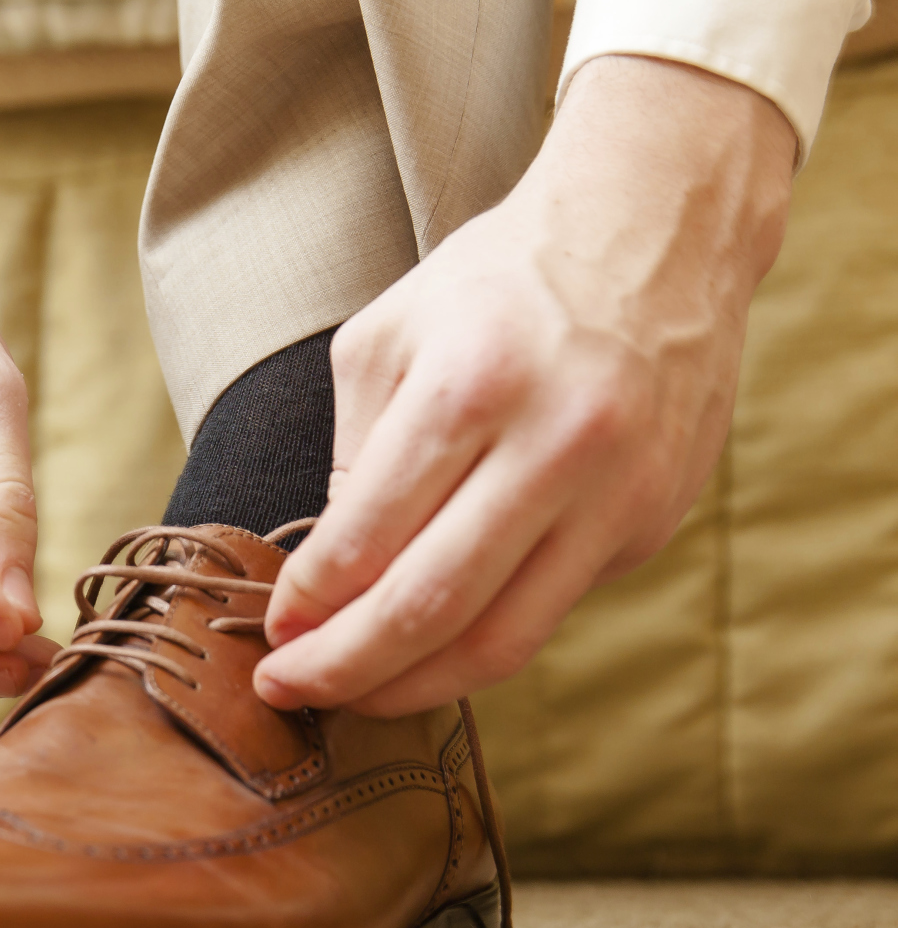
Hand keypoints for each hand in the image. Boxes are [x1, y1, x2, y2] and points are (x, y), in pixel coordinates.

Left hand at [257, 56, 795, 716]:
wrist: (656, 231)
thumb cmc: (497, 284)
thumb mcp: (389, 340)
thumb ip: (353, 459)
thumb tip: (323, 581)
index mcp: (471, 387)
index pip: (366, 539)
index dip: (306, 605)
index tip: (270, 633)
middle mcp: (556, 443)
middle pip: (429, 608)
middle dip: (342, 669)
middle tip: (287, 689)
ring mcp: (619, 492)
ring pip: (501, 642)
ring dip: (410, 687)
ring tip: (351, 696)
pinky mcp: (654, 521)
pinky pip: (550, 610)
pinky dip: (479, 642)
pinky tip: (431, 645)